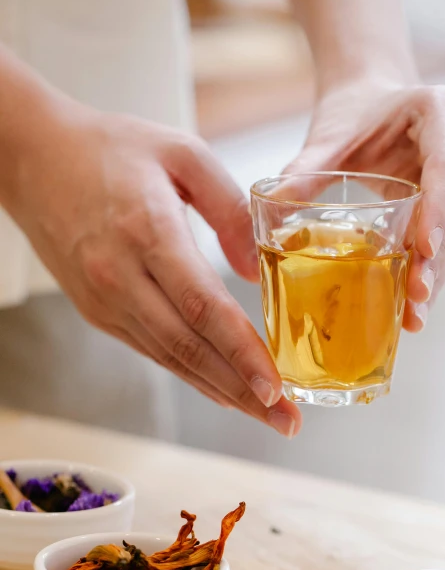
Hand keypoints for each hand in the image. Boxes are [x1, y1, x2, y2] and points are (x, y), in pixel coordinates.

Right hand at [8, 102, 300, 436]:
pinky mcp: (98, 310)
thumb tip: (256, 270)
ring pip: (171, 359)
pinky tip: (221, 388)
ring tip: (265, 414)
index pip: (203, 307)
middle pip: (190, 348)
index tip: (276, 387)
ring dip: (221, 391)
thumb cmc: (110, 148)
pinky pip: (152, 350)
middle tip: (286, 421)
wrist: (33, 157)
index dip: (241, 353)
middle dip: (243, 392)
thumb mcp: (181, 153)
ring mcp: (105, 300)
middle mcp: (121, 276)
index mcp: (147, 231)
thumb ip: (229, 206)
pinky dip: (191, 374)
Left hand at [285, 80, 444, 330]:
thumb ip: (305, 169)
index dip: (440, 209)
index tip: (424, 249)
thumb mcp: (332, 137)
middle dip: (438, 258)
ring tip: (413, 312)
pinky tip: (414, 303)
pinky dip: (434, 269)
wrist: (377, 100)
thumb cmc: (358, 113)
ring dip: (438, 273)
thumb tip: (266, 205)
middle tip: (415, 298)